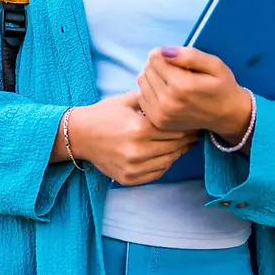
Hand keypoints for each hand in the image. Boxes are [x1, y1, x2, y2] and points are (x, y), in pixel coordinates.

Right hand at [67, 91, 196, 185]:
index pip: (174, 128)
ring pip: (169, 160)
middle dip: (187, 137)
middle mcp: (137, 151)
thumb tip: (177, 95)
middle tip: (195, 130)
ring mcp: (133, 167)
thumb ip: (153, 98)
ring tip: (186, 142)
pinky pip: (158, 172)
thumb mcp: (128, 99)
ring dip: (180, 151)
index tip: (194, 119)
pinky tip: (169, 153)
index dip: (187, 124)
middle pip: (175, 145)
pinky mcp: (129, 179)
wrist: (79, 135)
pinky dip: (166, 163)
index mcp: (139, 128)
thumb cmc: (105, 114)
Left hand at [137, 46, 251, 140]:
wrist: (226, 115)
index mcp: (182, 85)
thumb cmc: (221, 86)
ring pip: (142, 82)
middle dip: (158, 65)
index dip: (162, 53)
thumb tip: (164, 52)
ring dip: (152, 77)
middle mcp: (168, 101)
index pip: (155, 58)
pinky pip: (142, 98)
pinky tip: (165, 92)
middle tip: (174, 69)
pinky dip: (150, 91)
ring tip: (169, 80)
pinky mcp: (158, 121)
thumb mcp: (214, 65)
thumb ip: (190, 56)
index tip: (174, 57)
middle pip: (147, 70)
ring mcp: (162, 114)